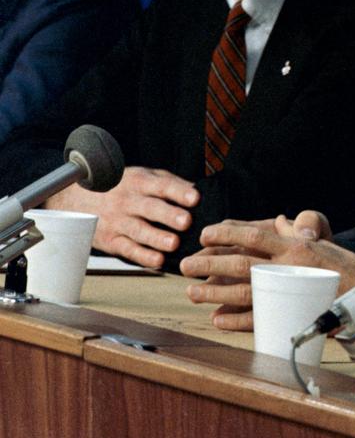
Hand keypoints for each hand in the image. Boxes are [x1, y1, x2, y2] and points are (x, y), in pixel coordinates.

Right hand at [45, 166, 198, 267]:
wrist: (73, 199)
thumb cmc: (118, 187)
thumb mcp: (142, 176)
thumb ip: (169, 182)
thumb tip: (196, 190)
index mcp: (140, 182)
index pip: (161, 185)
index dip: (178, 191)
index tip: (195, 197)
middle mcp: (128, 201)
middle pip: (150, 208)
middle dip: (168, 215)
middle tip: (186, 221)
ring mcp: (118, 222)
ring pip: (139, 231)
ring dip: (156, 238)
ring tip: (173, 244)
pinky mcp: (110, 240)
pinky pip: (127, 249)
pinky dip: (142, 256)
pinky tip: (157, 261)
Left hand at [179, 215, 354, 330]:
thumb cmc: (342, 265)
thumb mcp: (324, 239)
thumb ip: (301, 228)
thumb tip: (281, 221)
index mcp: (296, 245)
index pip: (254, 235)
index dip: (227, 233)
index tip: (205, 234)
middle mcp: (290, 267)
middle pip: (241, 263)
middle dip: (210, 263)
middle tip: (186, 265)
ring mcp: (288, 292)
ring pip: (243, 291)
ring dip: (214, 292)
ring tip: (193, 292)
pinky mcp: (290, 313)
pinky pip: (257, 317)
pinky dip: (234, 320)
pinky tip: (217, 319)